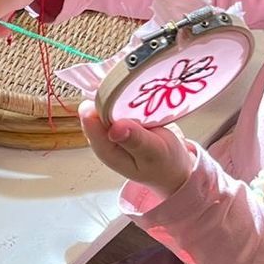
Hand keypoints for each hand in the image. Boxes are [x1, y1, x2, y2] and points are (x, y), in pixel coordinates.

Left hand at [78, 102, 194, 197]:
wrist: (174, 168)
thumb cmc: (164, 164)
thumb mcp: (154, 154)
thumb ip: (135, 140)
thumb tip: (115, 129)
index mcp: (105, 148)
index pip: (90, 117)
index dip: (104, 102)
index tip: (124, 99)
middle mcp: (103, 136)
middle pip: (96, 104)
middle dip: (114, 97)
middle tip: (137, 101)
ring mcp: (111, 126)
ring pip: (107, 99)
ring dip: (123, 95)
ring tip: (142, 102)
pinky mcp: (120, 119)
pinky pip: (119, 100)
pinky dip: (129, 97)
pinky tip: (143, 100)